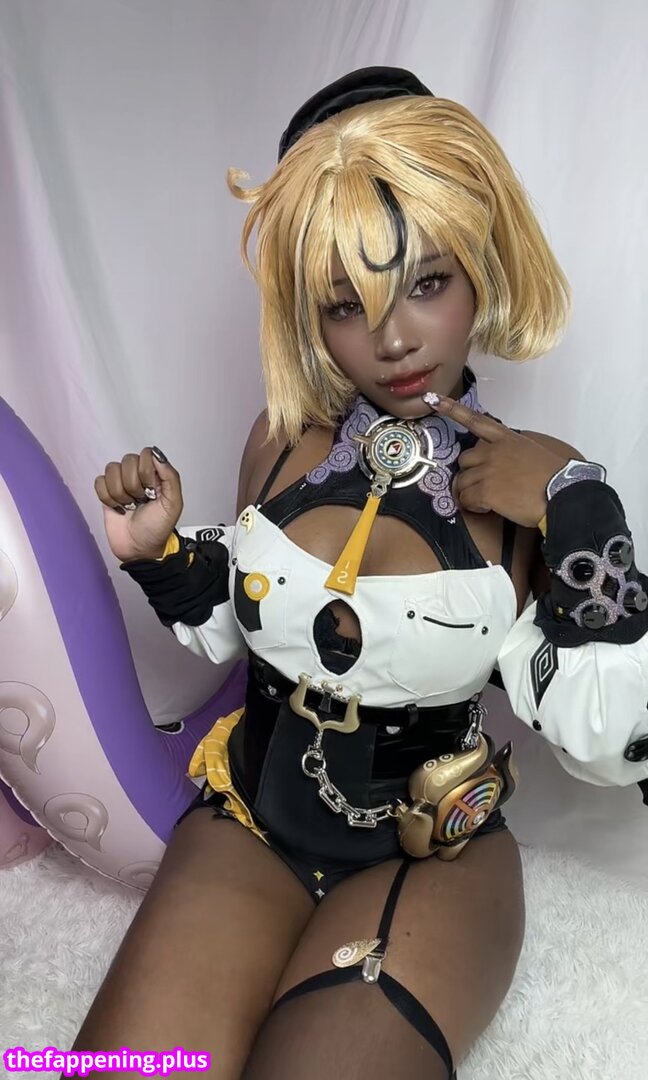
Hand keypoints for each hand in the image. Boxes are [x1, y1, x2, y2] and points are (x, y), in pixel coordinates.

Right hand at [94, 447, 182, 561]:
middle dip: (134, 485)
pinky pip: (99, 482)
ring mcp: (120, 482)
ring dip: (121, 492)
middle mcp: (138, 474)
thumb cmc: (158, 528)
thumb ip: (170, 476)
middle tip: (141, 500)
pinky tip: (118, 507)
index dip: (146, 472)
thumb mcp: (173, 504)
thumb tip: (157, 455)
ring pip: (112, 469)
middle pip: (128, 461)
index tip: (152, 490)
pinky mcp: (106, 492)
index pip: (146, 454)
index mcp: (156, 474)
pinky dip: (107, 497)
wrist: (139, 549)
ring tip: (129, 505)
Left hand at [430, 397, 568, 527]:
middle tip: (484, 487)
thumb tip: (500, 465)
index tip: (433, 399)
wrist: (561, 495)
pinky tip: (488, 508)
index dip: (452, 409)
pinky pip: (466, 499)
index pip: (475, 420)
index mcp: (507, 438)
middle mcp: (493, 451)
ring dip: (470, 493)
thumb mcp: (531, 454)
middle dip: (470, 474)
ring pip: (462, 482)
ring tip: (489, 501)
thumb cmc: (552, 478)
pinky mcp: (485, 490)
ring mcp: (488, 470)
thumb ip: (510, 452)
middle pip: (464, 460)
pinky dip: (473, 506)